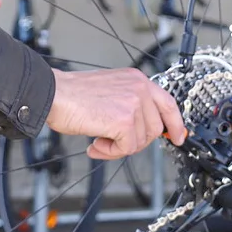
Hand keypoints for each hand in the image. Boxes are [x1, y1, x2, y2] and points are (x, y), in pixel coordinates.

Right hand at [46, 68, 186, 159]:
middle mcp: (140, 88)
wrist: (54, 94)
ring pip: (141, 141)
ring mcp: (134, 103)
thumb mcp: (111, 91)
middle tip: (112, 142)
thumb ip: (130, 104)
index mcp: (137, 79)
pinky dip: (110, 152)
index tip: (178, 137)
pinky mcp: (125, 120)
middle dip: (135, 141)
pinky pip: (127, 148)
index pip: (168, 103)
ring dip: (118, 148)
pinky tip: (95, 144)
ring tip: (99, 140)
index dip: (176, 124)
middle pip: (155, 129)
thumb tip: (142, 129)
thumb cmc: (73, 95)